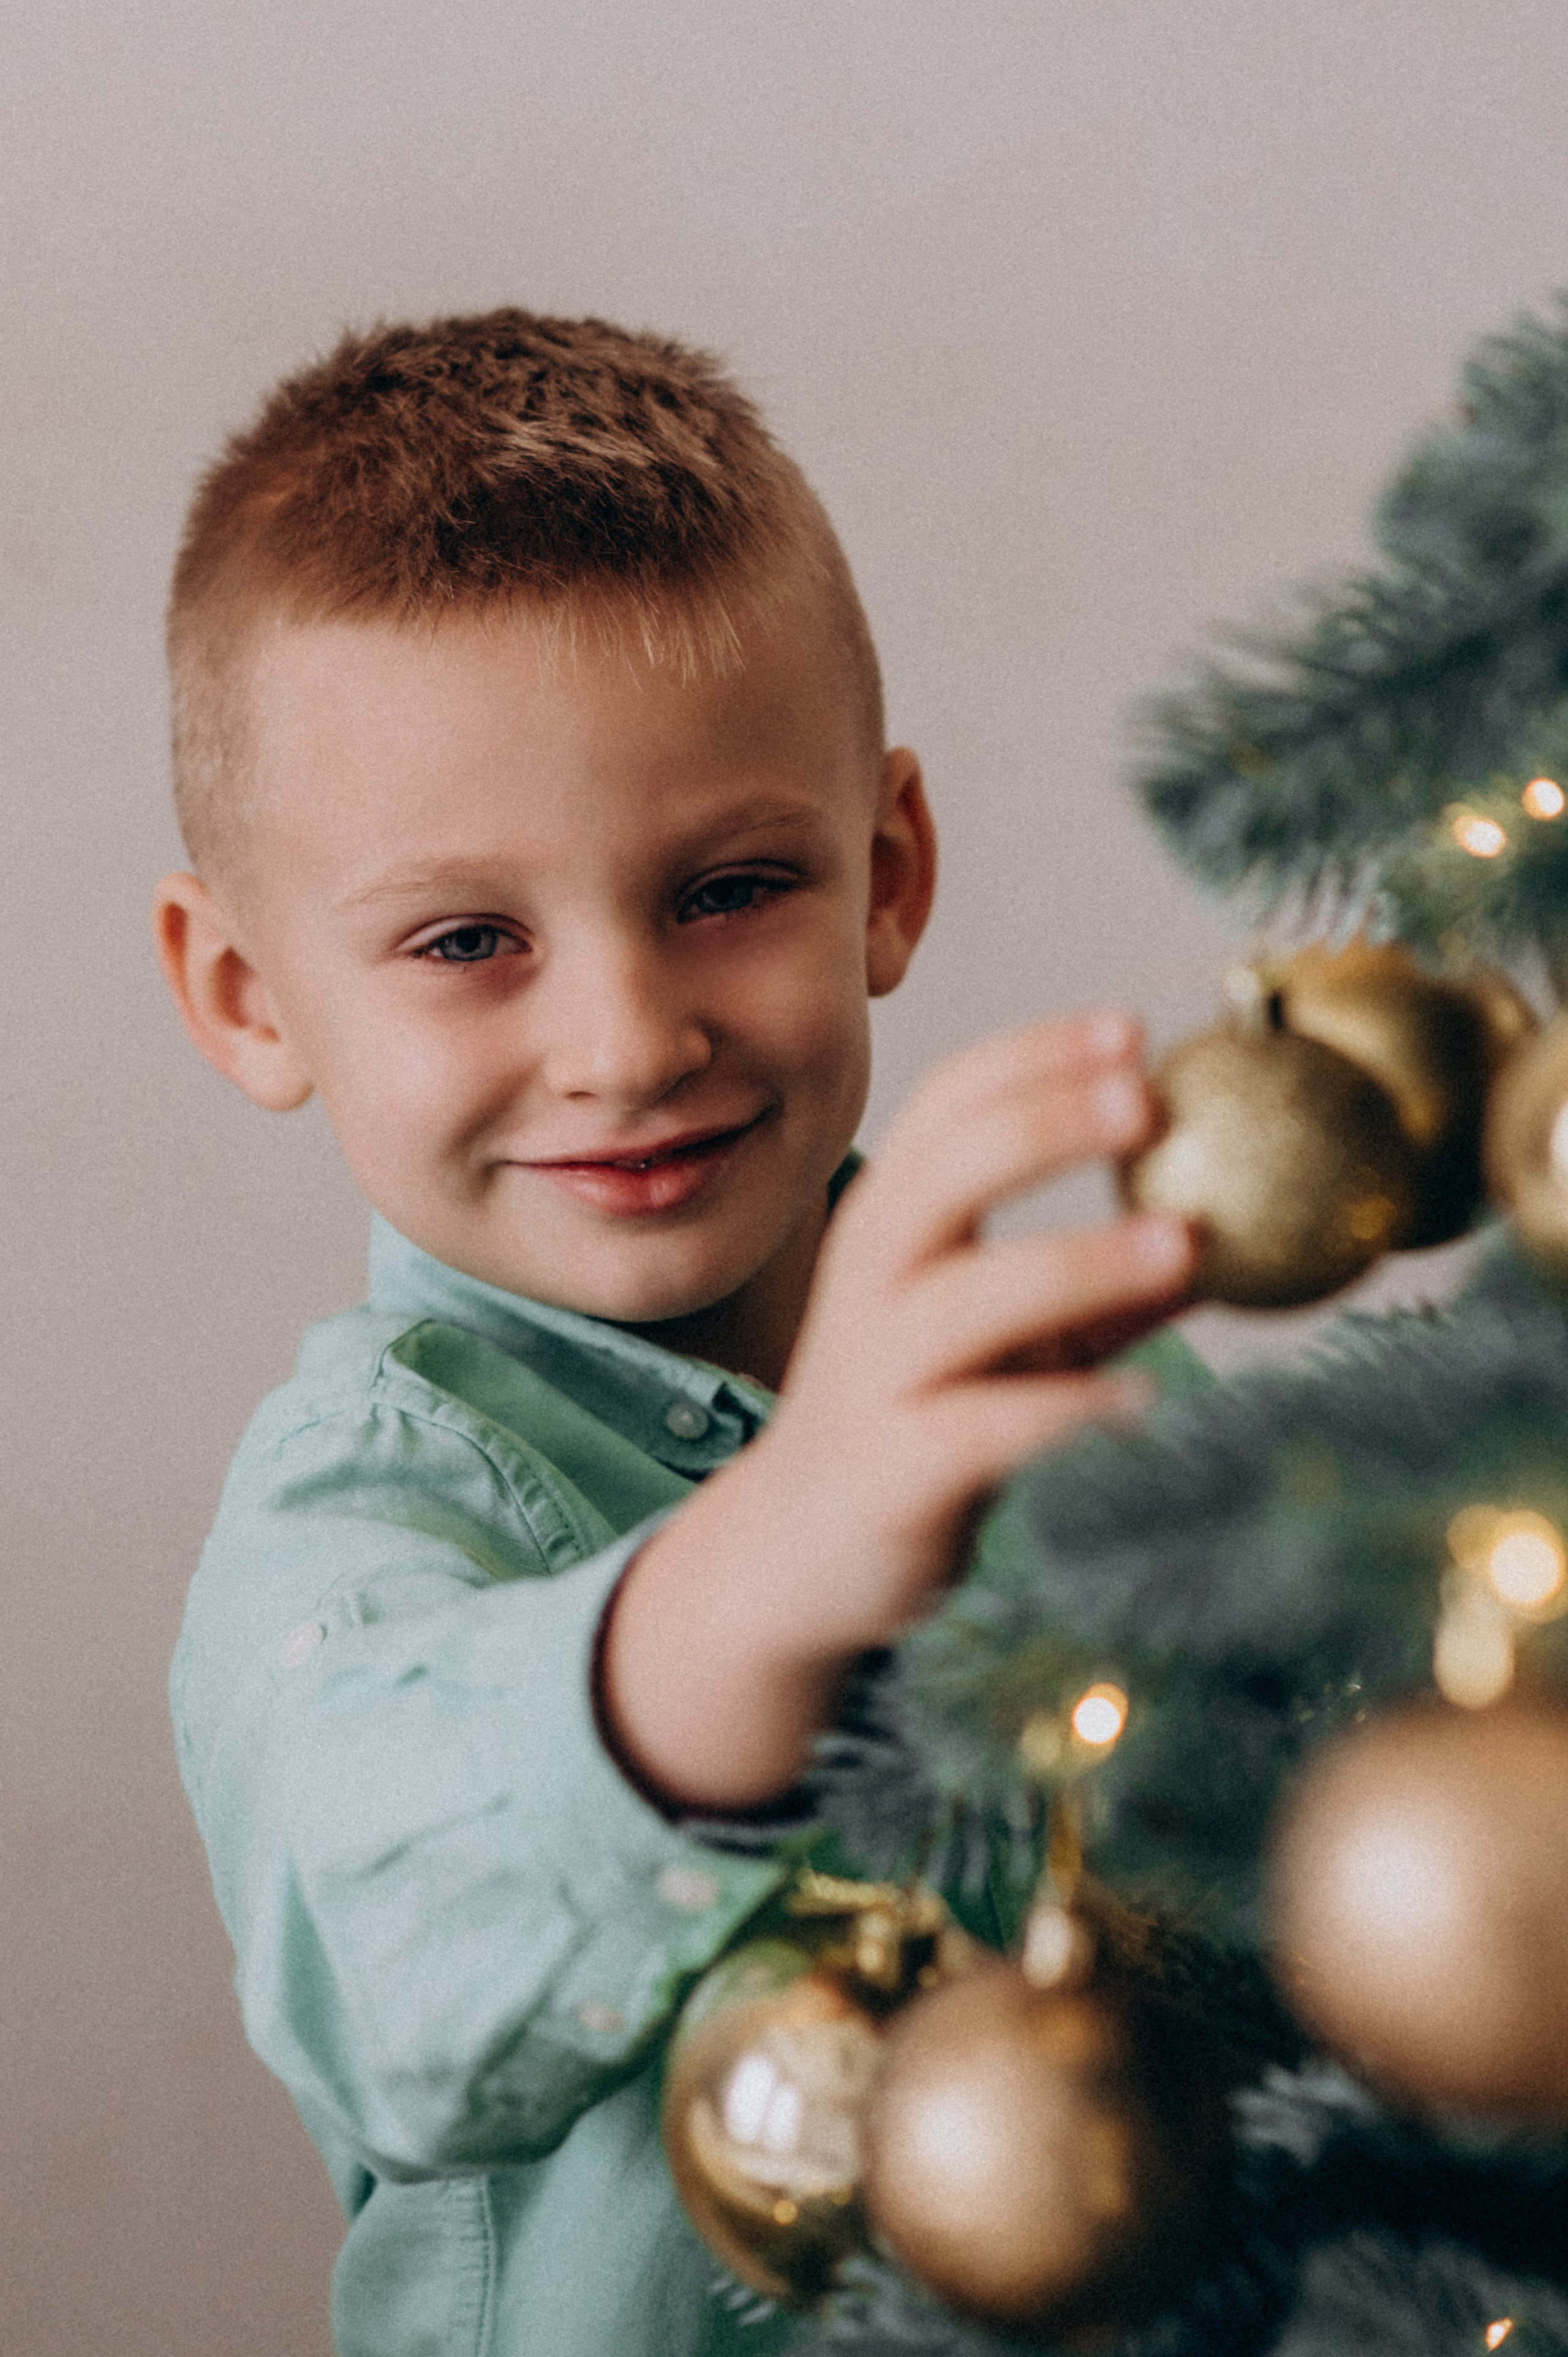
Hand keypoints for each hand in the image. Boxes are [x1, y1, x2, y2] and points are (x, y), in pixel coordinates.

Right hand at [601, 1011, 1193, 1807]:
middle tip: (1147, 1097)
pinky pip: (979, 1428)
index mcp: (894, 1226)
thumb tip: (1227, 1232)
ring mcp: (876, 1375)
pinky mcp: (894, 1469)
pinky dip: (1062, 1411)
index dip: (1034, 1056)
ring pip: (963, 1298)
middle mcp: (873, 1282)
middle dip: (1042, 1122)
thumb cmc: (918, 1423)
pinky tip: (1139, 1405)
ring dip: (1074, 1260)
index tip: (1132, 1029)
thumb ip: (1103, 1293)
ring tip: (1181, 1243)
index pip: (948, 1106)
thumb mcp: (1012, 1342)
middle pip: (942, 1171)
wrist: (797, 1556)